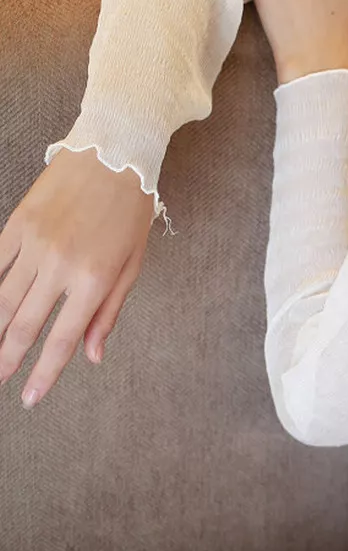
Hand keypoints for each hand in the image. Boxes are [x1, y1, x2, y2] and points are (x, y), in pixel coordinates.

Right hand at [0, 147, 155, 406]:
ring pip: (0, 299)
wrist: (113, 151)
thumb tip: (92, 357)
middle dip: (6, 360)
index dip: (44, 374)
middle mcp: (60, 265)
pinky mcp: (17, 223)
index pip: (62, 339)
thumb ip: (108, 313)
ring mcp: (34, 243)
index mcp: (94, 279)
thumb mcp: (131, 265)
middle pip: (22, 325)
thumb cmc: (130, 211)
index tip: (29, 399)